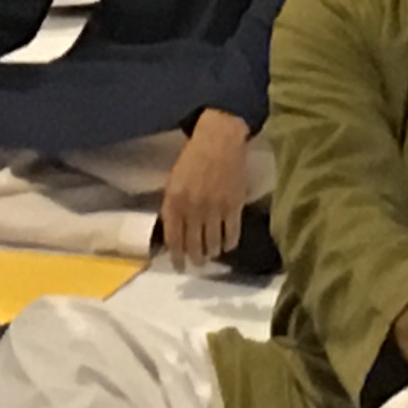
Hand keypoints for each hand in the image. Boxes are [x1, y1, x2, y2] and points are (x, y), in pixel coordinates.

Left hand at [158, 111, 257, 266]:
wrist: (219, 141)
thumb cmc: (193, 159)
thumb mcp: (174, 182)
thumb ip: (173, 207)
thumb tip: (176, 234)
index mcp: (174, 201)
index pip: (173, 237)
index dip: (176, 256)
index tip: (178, 266)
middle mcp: (193, 208)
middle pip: (193, 245)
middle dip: (194, 259)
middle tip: (197, 264)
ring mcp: (215, 209)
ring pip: (213, 243)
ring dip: (211, 253)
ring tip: (211, 255)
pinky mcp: (234, 206)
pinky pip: (232, 234)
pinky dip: (229, 243)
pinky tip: (227, 245)